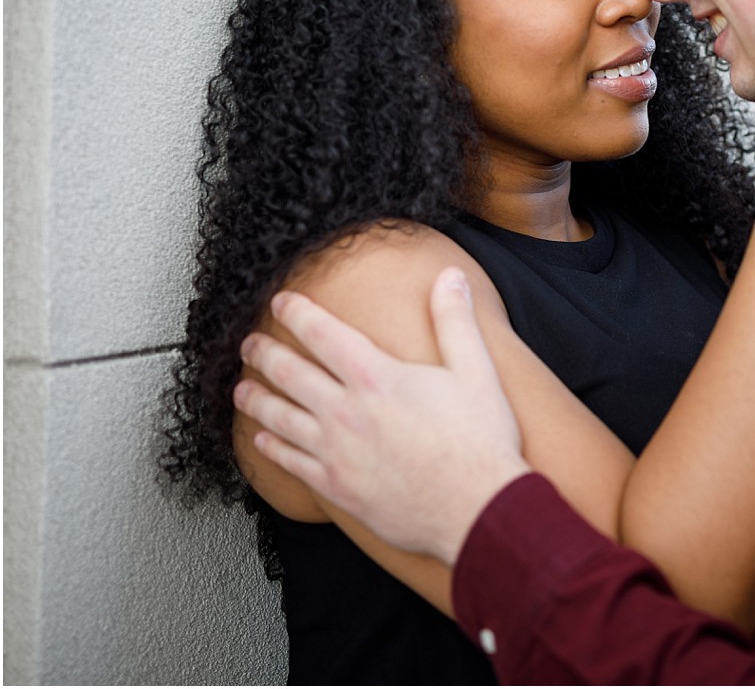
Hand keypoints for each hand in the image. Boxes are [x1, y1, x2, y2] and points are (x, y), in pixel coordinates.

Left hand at [233, 267, 530, 564]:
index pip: (324, 334)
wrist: (476, 510)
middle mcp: (346, 412)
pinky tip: (262, 441)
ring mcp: (336, 452)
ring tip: (242, 389)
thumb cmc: (479, 442)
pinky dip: (270, 448)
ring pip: (279, 418)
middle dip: (264, 353)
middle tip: (249, 343)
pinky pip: (290, 463)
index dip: (298, 313)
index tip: (282, 301)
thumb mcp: (476, 371)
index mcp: (377, 378)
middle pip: (290, 373)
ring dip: (256, 399)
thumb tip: (449, 277)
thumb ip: (455, 321)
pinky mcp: (336, 487)